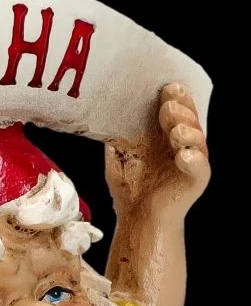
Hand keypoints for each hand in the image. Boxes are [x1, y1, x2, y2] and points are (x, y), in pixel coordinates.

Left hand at [105, 84, 209, 221]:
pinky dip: (193, 159)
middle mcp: (182, 144)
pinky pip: (200, 167)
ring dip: (187, 131)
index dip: (175, 96)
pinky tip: (183, 155)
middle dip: (180, 110)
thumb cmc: (130, 186)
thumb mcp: (118, 154)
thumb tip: (106, 108)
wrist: (135, 217)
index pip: (176, 107)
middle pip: (190, 118)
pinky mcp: (195, 180)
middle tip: (167, 107)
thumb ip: (116, 133)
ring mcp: (191, 161)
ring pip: (198, 139)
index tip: (166, 87)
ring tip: (174, 132)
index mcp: (166, 133)